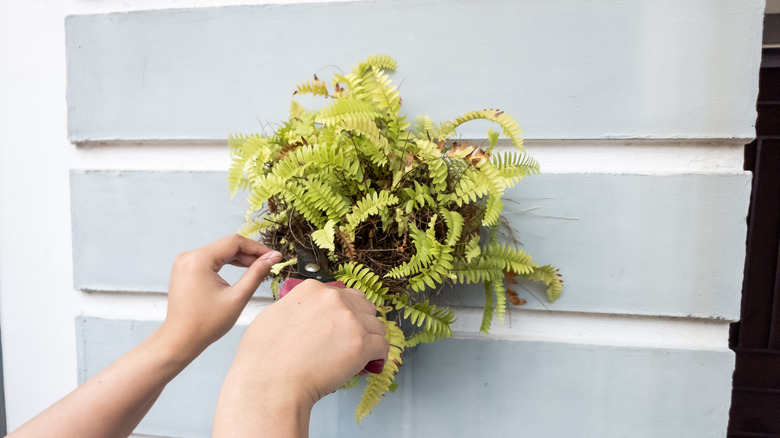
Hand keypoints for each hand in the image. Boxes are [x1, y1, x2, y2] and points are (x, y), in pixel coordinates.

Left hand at [160, 234, 281, 360]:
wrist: (180, 339)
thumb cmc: (206, 323)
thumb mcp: (237, 297)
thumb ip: (256, 273)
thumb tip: (273, 257)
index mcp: (199, 260)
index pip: (234, 242)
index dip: (257, 248)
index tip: (274, 256)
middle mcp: (189, 256)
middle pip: (227, 246)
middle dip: (249, 253)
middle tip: (270, 263)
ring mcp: (185, 262)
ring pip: (219, 252)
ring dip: (239, 258)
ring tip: (258, 267)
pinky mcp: (185, 269)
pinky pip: (210, 259)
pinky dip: (226, 263)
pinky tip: (241, 269)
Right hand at [213, 279, 389, 435]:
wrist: (270, 383)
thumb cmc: (264, 358)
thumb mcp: (274, 315)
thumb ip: (296, 306)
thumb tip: (305, 313)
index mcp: (313, 289)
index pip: (342, 294)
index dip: (343, 312)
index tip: (340, 326)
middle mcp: (334, 299)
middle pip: (363, 306)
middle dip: (360, 322)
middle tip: (351, 340)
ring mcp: (350, 320)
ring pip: (376, 326)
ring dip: (370, 339)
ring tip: (359, 355)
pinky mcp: (362, 343)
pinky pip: (383, 346)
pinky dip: (379, 356)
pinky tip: (370, 363)